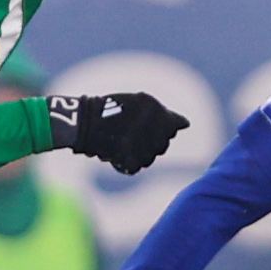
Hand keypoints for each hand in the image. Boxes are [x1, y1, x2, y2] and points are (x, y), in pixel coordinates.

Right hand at [47, 92, 188, 174]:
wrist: (83, 122)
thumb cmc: (110, 110)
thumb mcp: (139, 104)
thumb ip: (163, 114)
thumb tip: (187, 124)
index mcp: (156, 109)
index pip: (173, 126)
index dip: (161, 128)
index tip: (146, 127)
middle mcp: (153, 126)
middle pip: (162, 144)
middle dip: (150, 141)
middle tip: (129, 134)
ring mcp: (143, 144)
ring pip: (151, 156)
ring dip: (139, 152)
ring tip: (122, 141)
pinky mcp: (132, 159)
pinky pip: (137, 166)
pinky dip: (127, 161)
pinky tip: (116, 151)